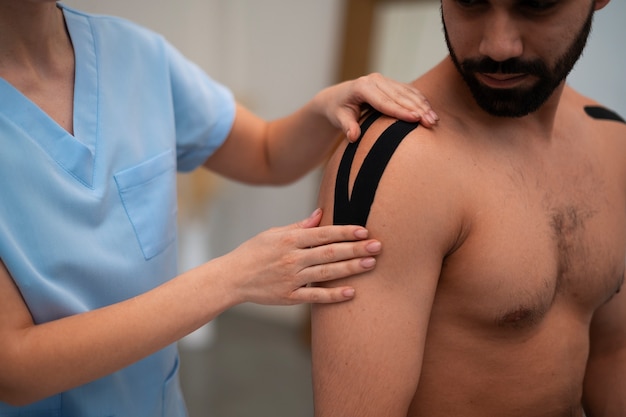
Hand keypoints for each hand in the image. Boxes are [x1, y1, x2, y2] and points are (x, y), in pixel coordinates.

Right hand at [221, 209, 380, 304]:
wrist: (233, 278)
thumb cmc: (254, 252)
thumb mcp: (274, 233)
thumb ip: (300, 225)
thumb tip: (321, 213)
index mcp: (290, 239)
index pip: (323, 233)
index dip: (345, 232)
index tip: (364, 230)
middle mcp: (292, 258)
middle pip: (330, 253)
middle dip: (355, 249)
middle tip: (378, 246)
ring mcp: (292, 278)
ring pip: (326, 273)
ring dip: (350, 268)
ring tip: (370, 264)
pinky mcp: (290, 297)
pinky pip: (315, 296)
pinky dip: (333, 295)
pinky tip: (351, 293)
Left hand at [316, 73, 438, 141]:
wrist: (338, 98)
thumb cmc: (338, 110)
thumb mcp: (339, 118)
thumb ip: (347, 126)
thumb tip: (353, 137)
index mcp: (362, 87)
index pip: (384, 101)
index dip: (400, 111)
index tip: (415, 119)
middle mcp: (375, 80)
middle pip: (400, 96)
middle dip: (417, 109)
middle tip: (431, 122)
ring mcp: (384, 80)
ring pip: (407, 93)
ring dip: (423, 106)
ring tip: (434, 120)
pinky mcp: (391, 83)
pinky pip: (409, 91)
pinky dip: (421, 101)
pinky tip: (431, 111)